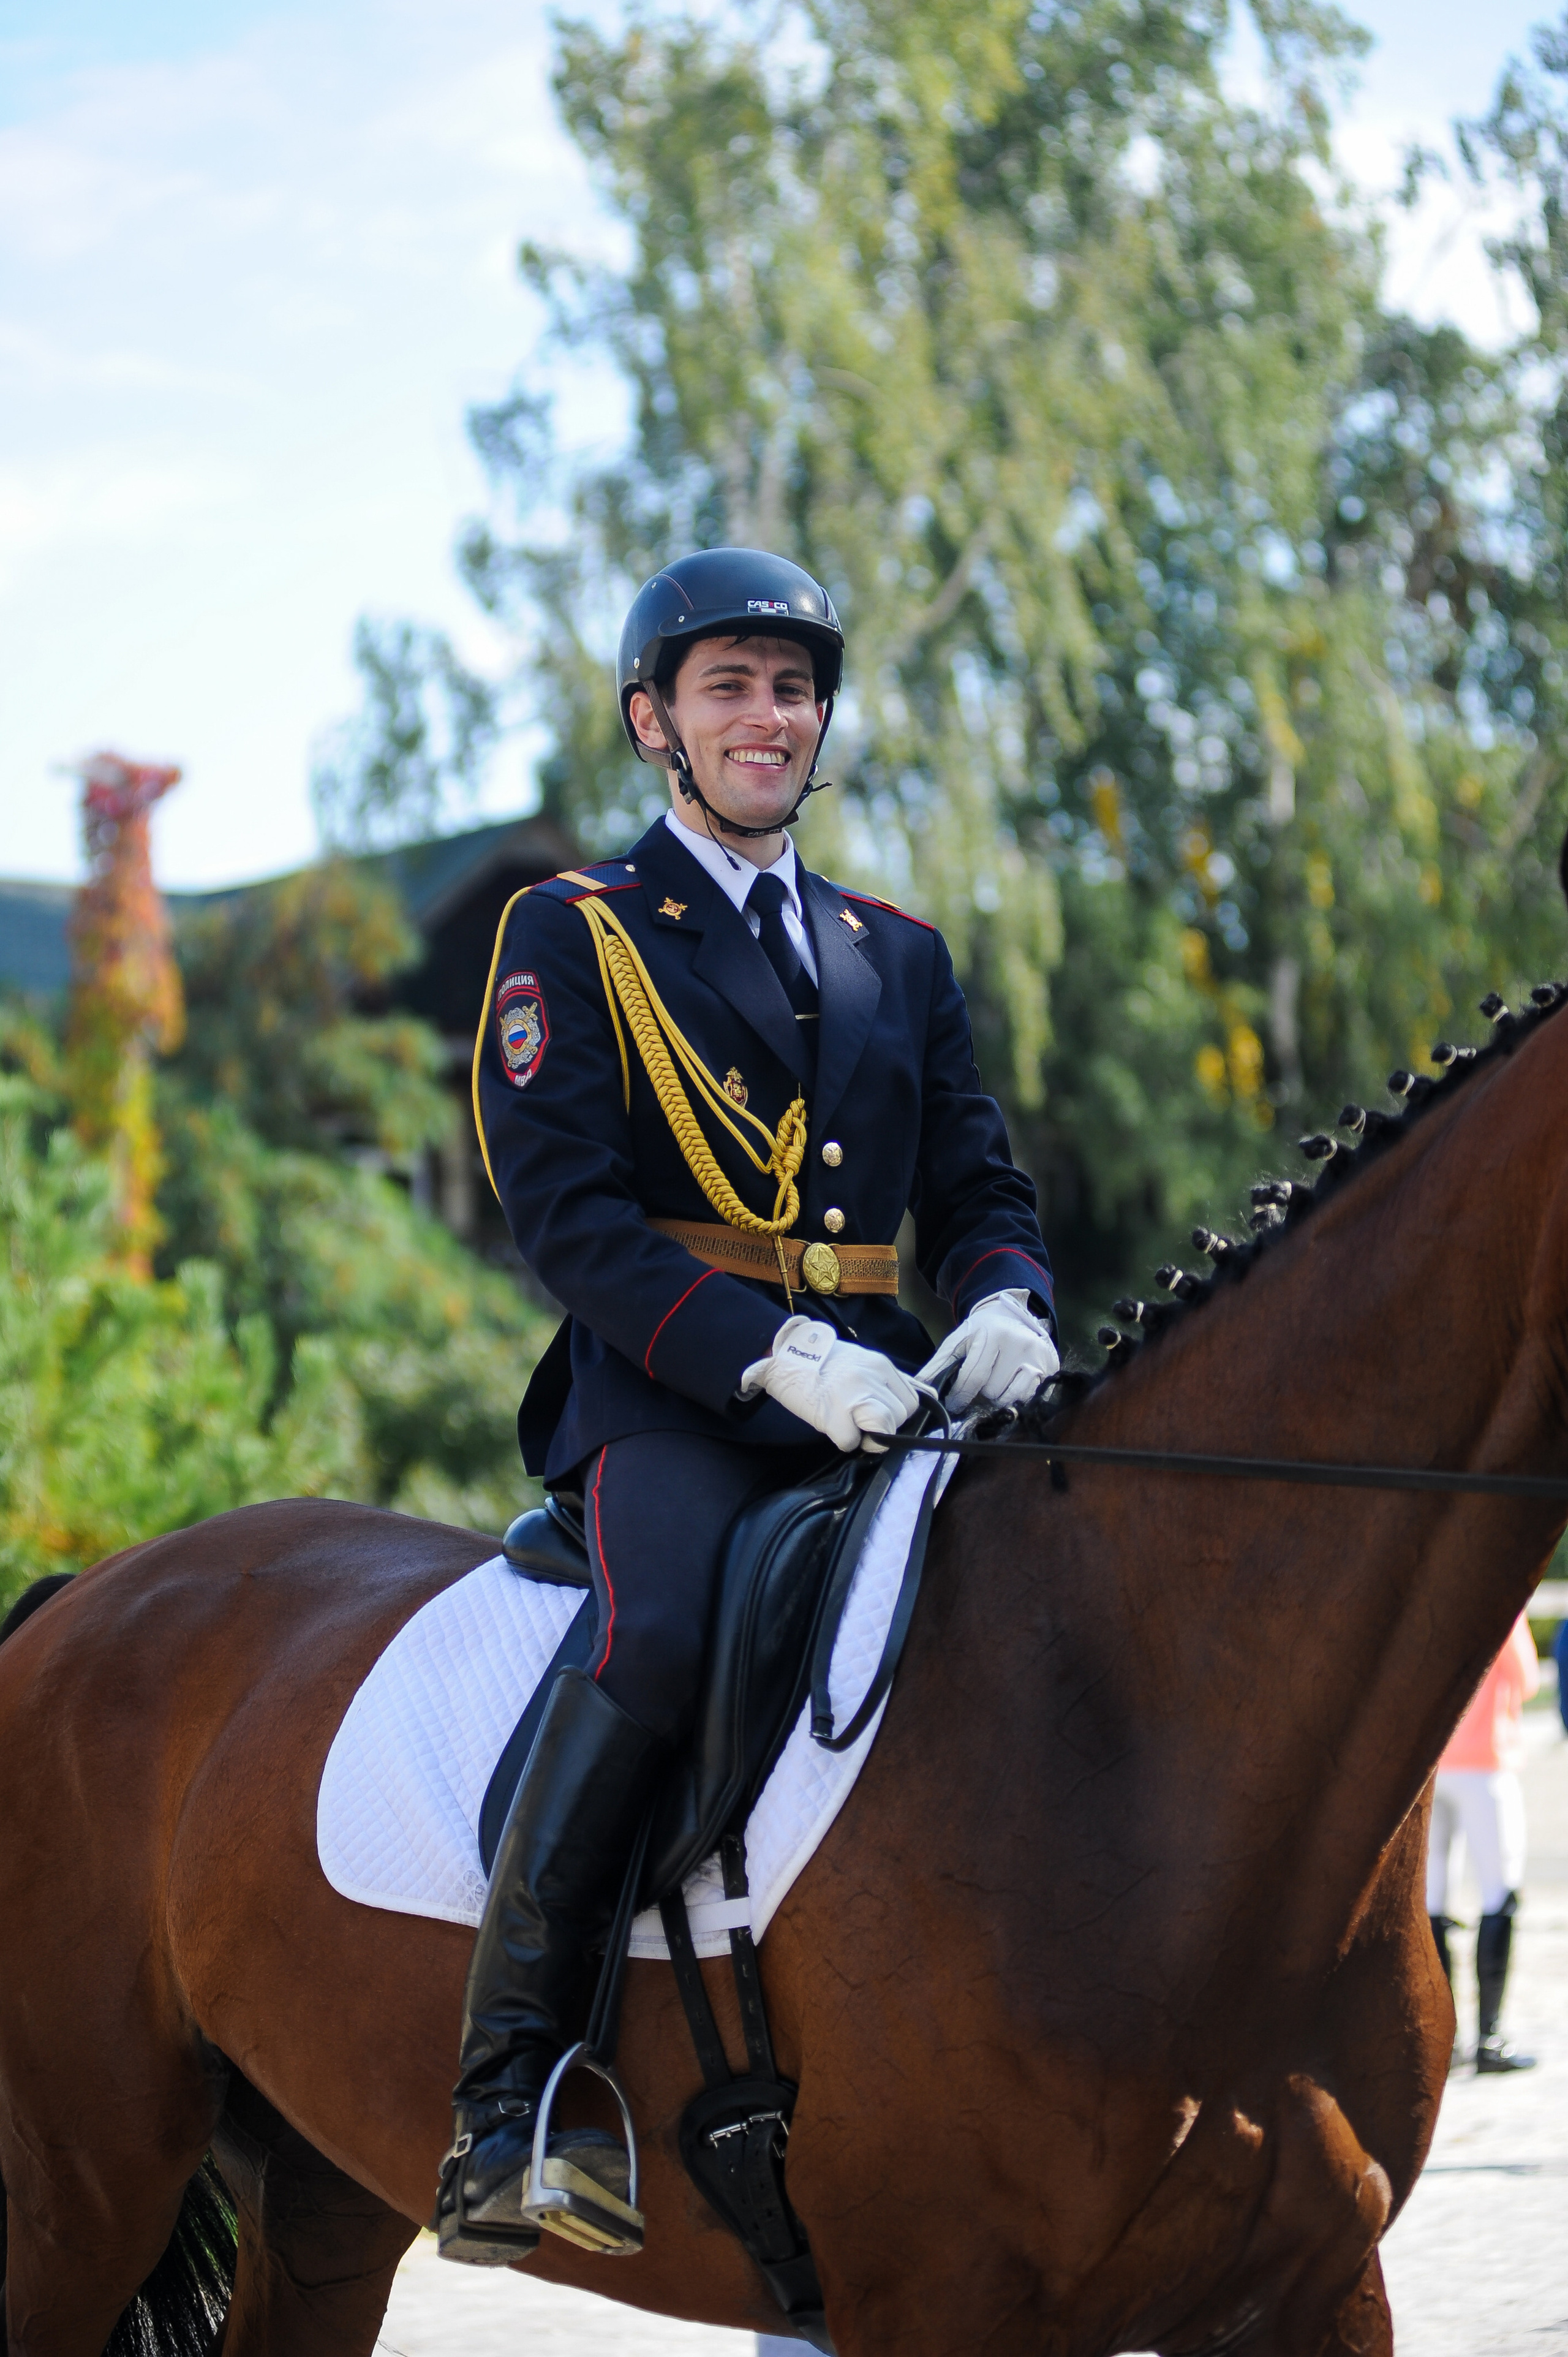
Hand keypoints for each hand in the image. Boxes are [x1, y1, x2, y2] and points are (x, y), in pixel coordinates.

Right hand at [741, 1317, 921, 1453]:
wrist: (784, 1356)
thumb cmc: (825, 1363)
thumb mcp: (863, 1361)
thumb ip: (889, 1380)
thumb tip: (926, 1396)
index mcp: (881, 1364)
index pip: (912, 1401)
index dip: (897, 1413)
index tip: (879, 1412)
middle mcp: (871, 1377)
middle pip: (900, 1417)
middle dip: (884, 1426)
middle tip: (861, 1419)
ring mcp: (852, 1395)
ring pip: (884, 1430)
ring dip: (868, 1436)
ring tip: (852, 1426)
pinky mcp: (832, 1414)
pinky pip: (852, 1442)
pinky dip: (843, 1440)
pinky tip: (833, 1426)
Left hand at [918, 1289, 1057, 1412]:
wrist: (1011, 1315)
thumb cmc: (981, 1331)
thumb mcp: (957, 1341)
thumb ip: (938, 1365)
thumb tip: (919, 1388)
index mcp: (991, 1335)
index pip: (973, 1378)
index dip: (960, 1396)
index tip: (954, 1404)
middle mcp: (1017, 1343)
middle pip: (991, 1391)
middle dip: (980, 1394)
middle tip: (979, 1386)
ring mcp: (1036, 1356)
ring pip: (1010, 1398)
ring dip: (997, 1397)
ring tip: (994, 1383)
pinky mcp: (1049, 1367)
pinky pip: (1028, 1397)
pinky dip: (1015, 1397)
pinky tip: (1010, 1384)